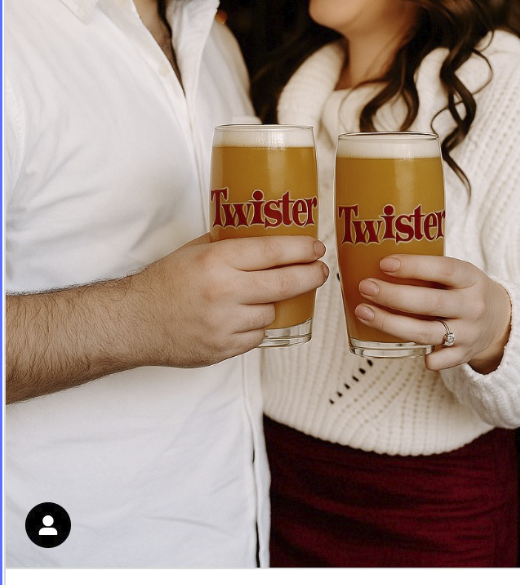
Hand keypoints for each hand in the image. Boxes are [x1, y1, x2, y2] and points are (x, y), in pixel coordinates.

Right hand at [129, 234, 328, 365]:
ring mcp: (226, 324)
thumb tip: (263, 235)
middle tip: (320, 272)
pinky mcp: (224, 349)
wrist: (134, 322)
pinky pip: (256, 336)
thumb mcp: (193, 251)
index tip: (316, 248)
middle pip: (285, 283)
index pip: (272, 251)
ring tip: (257, 298)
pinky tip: (241, 318)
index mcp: (217, 261)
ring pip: (272, 313)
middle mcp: (225, 292)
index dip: (301, 249)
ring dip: (271, 305)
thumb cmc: (162, 283)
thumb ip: (227, 244)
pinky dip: (254, 327)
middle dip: (310, 276)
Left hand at [355, 254, 510, 373]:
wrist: (500, 320)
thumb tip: (375, 255)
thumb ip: (429, 268)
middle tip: (365, 287)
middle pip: (430, 303)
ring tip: (363, 312)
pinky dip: (420, 356)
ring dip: (390, 324)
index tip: (383, 263)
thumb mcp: (458, 273)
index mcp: (471, 278)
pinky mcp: (464, 354)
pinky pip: (439, 360)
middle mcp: (472, 306)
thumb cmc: (464, 290)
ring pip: (426, 332)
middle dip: (393, 296)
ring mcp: (469, 333)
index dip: (413, 266)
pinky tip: (396, 348)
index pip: (444, 269)